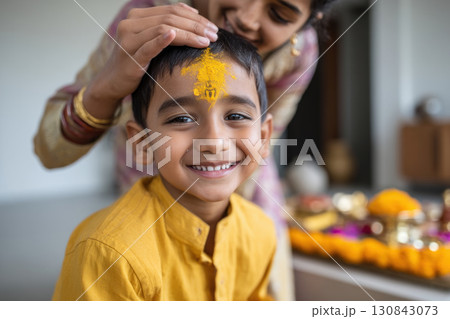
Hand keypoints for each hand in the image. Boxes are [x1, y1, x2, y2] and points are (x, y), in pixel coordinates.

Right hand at [84, 3, 217, 118]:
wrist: (112, 82)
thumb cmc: (136, 62)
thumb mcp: (151, 41)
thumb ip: (166, 28)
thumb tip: (193, 15)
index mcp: (138, 16)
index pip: (172, 10)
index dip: (194, 17)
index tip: (212, 27)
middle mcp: (131, 23)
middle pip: (170, 18)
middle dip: (196, 26)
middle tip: (214, 35)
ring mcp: (129, 39)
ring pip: (164, 29)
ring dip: (189, 34)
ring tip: (206, 41)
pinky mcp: (131, 56)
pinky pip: (149, 46)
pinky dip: (162, 40)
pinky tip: (174, 36)